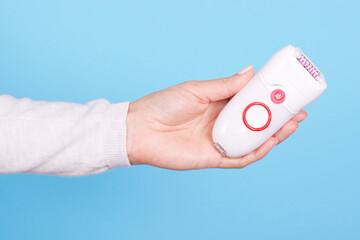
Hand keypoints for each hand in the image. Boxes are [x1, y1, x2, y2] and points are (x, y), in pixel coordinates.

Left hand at [126, 65, 306, 169]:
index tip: (287, 92)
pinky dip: (256, 151)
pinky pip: (239, 157)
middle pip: (255, 123)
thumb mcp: (197, 89)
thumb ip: (224, 85)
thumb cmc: (163, 105)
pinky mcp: (213, 158)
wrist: (140, 129)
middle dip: (278, 118)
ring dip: (273, 135)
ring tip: (291, 125)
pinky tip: (270, 141)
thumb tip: (249, 71)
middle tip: (298, 112)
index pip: (249, 102)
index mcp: (218, 104)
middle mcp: (221, 123)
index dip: (268, 99)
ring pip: (251, 141)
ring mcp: (218, 141)